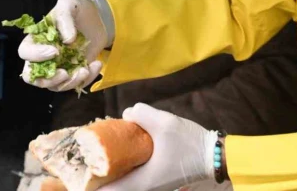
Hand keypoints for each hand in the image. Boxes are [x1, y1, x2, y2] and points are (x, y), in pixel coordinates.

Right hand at [18, 0, 108, 90]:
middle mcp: (43, 57)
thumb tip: (67, 40)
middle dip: (48, 80)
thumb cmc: (77, 9)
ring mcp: (59, 66)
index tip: (55, 51)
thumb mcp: (69, 4)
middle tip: (65, 73)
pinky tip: (96, 64)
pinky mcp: (74, 71)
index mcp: (37, 39)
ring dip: (70, 83)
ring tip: (85, 70)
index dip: (36, 56)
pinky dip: (86, 79)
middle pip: (33, 78)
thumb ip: (64, 18)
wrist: (97, 17)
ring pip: (55, 85)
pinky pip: (75, 83)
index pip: (25, 52)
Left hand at [99, 103, 217, 190]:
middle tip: (92, 152)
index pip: (106, 190)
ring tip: (107, 149)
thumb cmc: (189, 144)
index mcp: (140, 183)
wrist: (214, 156)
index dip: (90, 180)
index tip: (81, 166)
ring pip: (124, 181)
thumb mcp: (165, 123)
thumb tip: (127, 113)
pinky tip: (128, 150)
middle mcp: (143, 188)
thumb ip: (142, 115)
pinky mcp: (157, 180)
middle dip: (101, 172)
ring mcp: (151, 186)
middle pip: (113, 186)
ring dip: (114, 168)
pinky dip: (126, 166)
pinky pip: (134, 177)